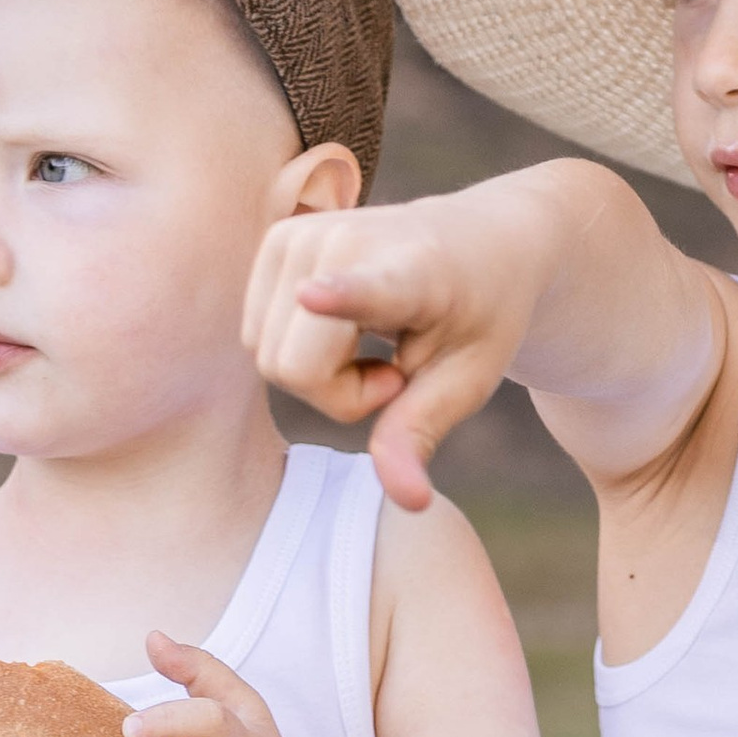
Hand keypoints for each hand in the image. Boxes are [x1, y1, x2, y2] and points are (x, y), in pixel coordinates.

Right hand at [243, 192, 537, 512]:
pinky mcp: (274, 239)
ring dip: (318, 374)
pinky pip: (257, 337)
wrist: (480, 238)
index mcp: (413, 273)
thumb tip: (409, 502)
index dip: (338, 299)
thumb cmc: (479, 315)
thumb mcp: (468, 381)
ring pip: (268, 356)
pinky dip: (298, 350)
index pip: (365, 291)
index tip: (313, 295)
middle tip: (397, 372)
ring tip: (374, 344)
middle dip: (338, 395)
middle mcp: (346, 241)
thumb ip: (421, 433)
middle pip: (292, 369)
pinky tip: (345, 326)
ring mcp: (301, 234)